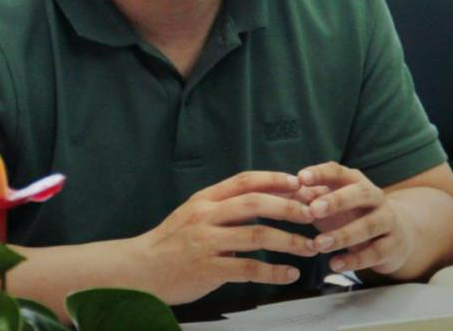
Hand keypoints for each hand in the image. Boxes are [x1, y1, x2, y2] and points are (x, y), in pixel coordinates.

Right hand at [132, 171, 320, 304]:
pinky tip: (289, 274)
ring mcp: (206, 242)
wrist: (140, 268)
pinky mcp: (208, 268)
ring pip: (256, 236)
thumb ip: (224, 209)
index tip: (299, 182)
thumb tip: (262, 205)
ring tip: (310, 247)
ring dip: (289, 241)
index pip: (244, 181)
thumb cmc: (171, 242)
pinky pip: (248, 269)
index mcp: (205, 200)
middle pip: (255, 203)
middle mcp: (206, 216)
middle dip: (289, 207)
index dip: (274, 179)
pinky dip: (273, 271)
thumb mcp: (193, 215)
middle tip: (312, 214)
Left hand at [297, 162, 413, 274]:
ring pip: (368, 225)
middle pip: (359, 194)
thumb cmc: (350, 214)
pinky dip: (354, 260)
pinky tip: (334, 264)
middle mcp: (375, 196)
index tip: (301, 178)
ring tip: (318, 244)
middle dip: (336, 201)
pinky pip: (376, 252)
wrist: (393, 234)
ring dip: (342, 235)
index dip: (320, 174)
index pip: (338, 172)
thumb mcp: (329, 203)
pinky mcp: (393, 245)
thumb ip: (307, 197)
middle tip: (313, 210)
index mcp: (355, 180)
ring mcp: (387, 219)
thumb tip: (279, 190)